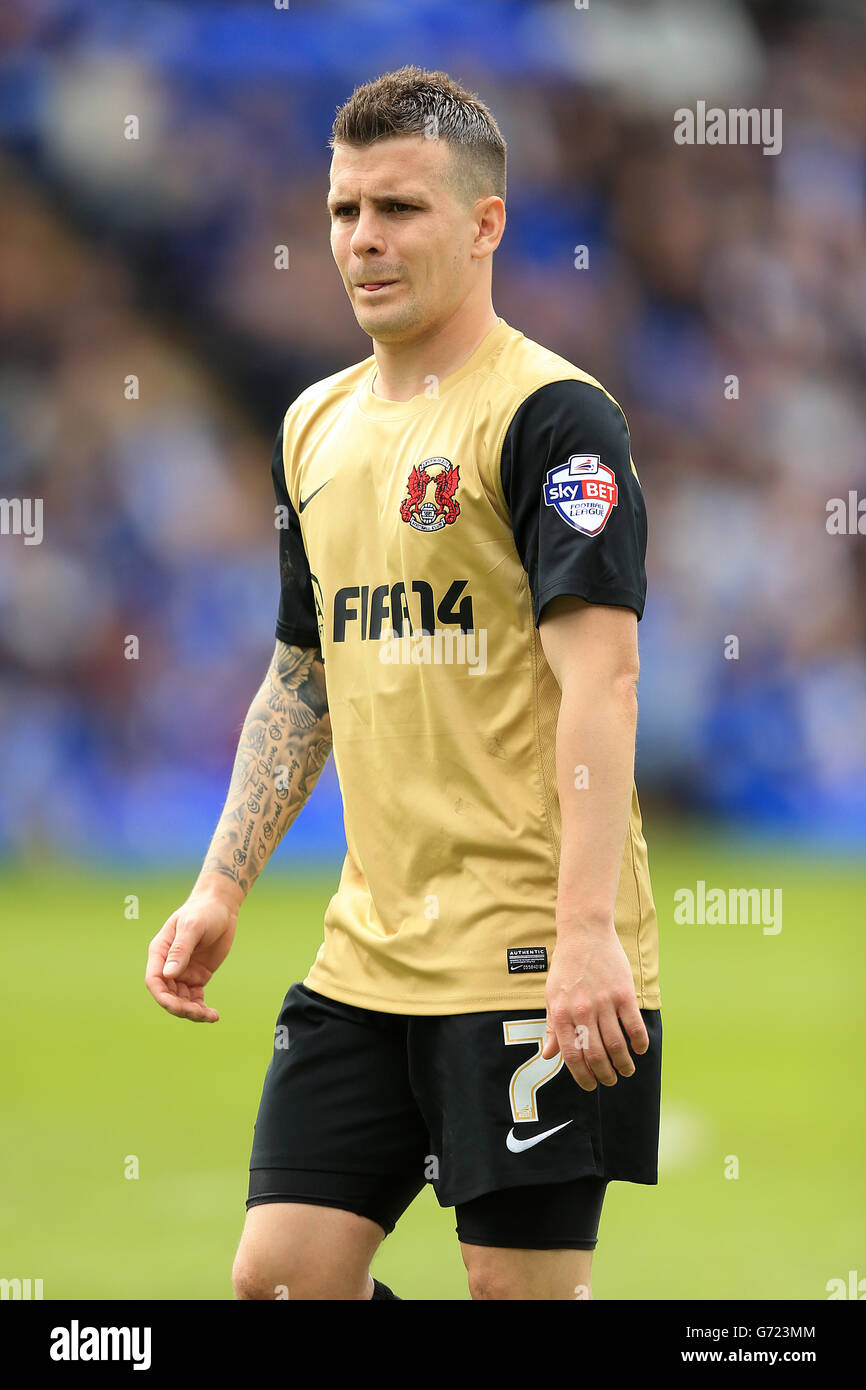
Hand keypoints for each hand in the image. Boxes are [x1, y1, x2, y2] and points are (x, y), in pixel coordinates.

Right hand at [145, 889, 238, 1021]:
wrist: (221, 907)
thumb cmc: (203, 912)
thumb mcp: (192, 927)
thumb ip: (180, 950)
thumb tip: (169, 974)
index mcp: (160, 952)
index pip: (154, 981)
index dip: (163, 997)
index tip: (178, 1007)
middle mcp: (168, 965)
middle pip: (167, 995)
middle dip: (180, 1008)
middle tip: (200, 1013)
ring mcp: (182, 973)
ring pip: (181, 1000)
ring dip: (193, 1012)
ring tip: (210, 1016)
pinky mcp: (197, 977)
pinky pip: (195, 999)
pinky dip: (202, 1009)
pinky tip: (213, 1015)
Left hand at [541, 928, 648, 1089]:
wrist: (584, 933)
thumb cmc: (566, 965)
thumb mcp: (551, 995)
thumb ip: (551, 1027)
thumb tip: (548, 1056)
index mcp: (560, 1013)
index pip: (571, 1055)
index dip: (582, 1076)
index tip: (590, 1085)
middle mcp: (581, 1011)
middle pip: (596, 1055)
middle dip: (605, 1075)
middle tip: (611, 1081)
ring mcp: (603, 1002)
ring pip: (617, 1045)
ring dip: (624, 1064)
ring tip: (627, 1070)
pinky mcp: (623, 993)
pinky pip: (634, 1026)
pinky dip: (639, 1043)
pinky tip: (639, 1050)